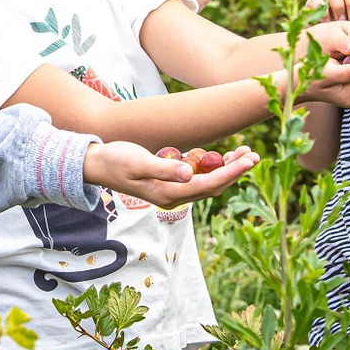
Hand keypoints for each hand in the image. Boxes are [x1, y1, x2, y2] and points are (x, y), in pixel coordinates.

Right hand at [83, 141, 258, 208]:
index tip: (248, 159)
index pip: (208, 184)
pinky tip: (219, 156)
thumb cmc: (115, 160)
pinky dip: (212, 168)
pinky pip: (198, 178)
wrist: (96, 165)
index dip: (231, 172)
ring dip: (226, 169)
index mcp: (168, 194)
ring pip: (208, 183)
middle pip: (213, 186)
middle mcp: (173, 196)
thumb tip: (189, 172)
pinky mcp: (169, 183)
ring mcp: (172, 191)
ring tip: (243, 153)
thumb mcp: (137, 161)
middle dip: (235, 171)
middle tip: (253, 154)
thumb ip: (163, 168)